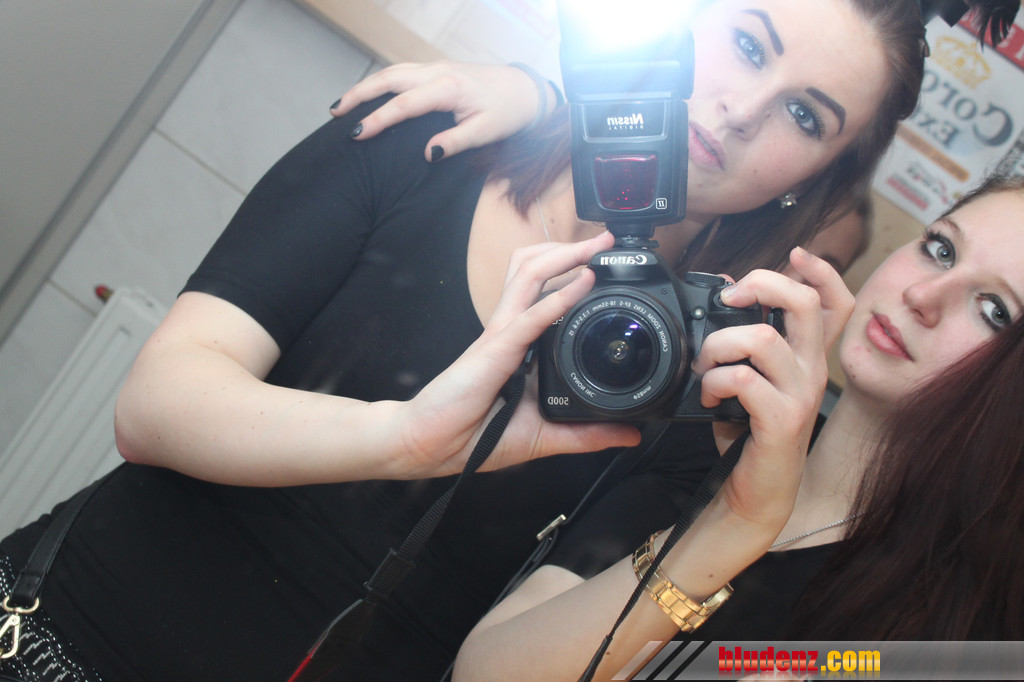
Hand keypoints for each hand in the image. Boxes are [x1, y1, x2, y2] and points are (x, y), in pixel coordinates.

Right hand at [331, 61, 548, 161]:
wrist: (524, 89)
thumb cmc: (507, 112)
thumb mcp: (486, 132)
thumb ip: (456, 142)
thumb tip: (428, 154)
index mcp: (448, 88)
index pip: (404, 104)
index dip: (379, 119)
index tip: (357, 134)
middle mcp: (437, 72)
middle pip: (388, 79)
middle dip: (358, 95)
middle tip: (334, 114)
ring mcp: (435, 67)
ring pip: (391, 73)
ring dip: (365, 87)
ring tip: (341, 106)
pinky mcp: (435, 70)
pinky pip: (400, 73)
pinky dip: (380, 83)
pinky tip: (368, 96)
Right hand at [394, 232, 640, 477]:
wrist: (434, 446)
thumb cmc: (475, 435)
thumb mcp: (545, 436)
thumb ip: (586, 434)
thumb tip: (629, 435)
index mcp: (518, 344)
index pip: (543, 293)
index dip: (570, 273)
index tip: (605, 268)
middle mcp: (508, 330)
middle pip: (533, 269)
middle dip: (568, 248)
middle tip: (603, 241)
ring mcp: (500, 335)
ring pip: (528, 275)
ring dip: (564, 255)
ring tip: (595, 246)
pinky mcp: (496, 349)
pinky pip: (531, 315)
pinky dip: (560, 295)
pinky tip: (584, 282)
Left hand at [693, 247, 854, 530]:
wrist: (756, 492)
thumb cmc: (749, 432)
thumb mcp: (748, 380)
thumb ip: (743, 345)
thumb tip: (723, 299)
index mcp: (805, 357)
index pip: (835, 304)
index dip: (822, 272)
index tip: (796, 254)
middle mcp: (811, 371)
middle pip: (805, 305)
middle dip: (761, 286)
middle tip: (728, 298)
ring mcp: (800, 395)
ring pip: (762, 339)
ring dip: (719, 345)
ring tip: (704, 366)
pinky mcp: (782, 420)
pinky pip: (745, 380)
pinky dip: (715, 382)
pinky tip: (707, 397)